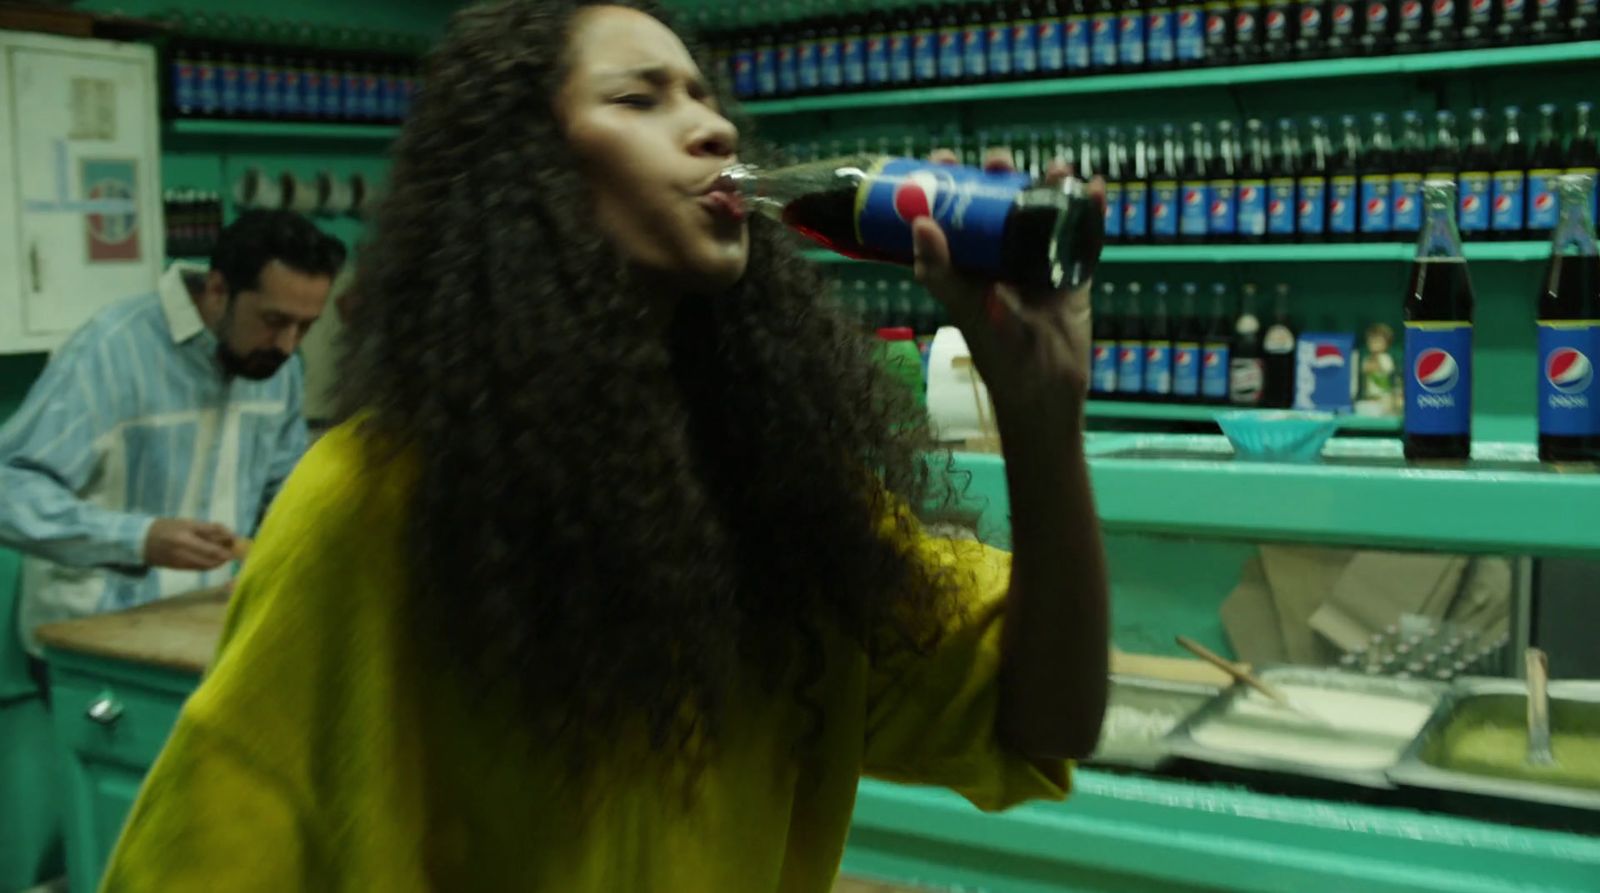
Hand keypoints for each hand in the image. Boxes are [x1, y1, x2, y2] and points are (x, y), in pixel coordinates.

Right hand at [144, 518, 236, 570]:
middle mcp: (183, 549)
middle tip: (233, 550)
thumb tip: (230, 537)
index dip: (228, 545)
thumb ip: (210, 529)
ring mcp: (180, 560)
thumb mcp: (188, 523)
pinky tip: (213, 560)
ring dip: (219, 561)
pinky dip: (209, 565)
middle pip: (212, 557)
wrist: (141, 540)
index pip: (213, 543)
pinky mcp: (178, 568)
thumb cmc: (168, 527)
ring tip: (224, 555)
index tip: (237, 542)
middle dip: (226, 555)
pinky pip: (199, 568)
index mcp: (186, 535)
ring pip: (207, 565)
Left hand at [914, 147, 1102, 423]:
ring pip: (1043, 213)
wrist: (1046, 392)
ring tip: (1057, 168)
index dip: (949, 187)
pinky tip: (1095, 188)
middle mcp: (1001, 258)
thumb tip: (921, 224)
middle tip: (1000, 162)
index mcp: (969, 265)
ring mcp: (1040, 263)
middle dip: (1001, 178)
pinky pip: (1082, 235)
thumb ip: (942, 273)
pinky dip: (1091, 210)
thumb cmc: (997, 357)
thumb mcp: (964, 312)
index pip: (954, 215)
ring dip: (1051, 186)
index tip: (944, 160)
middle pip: (1000, 205)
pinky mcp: (1073, 273)